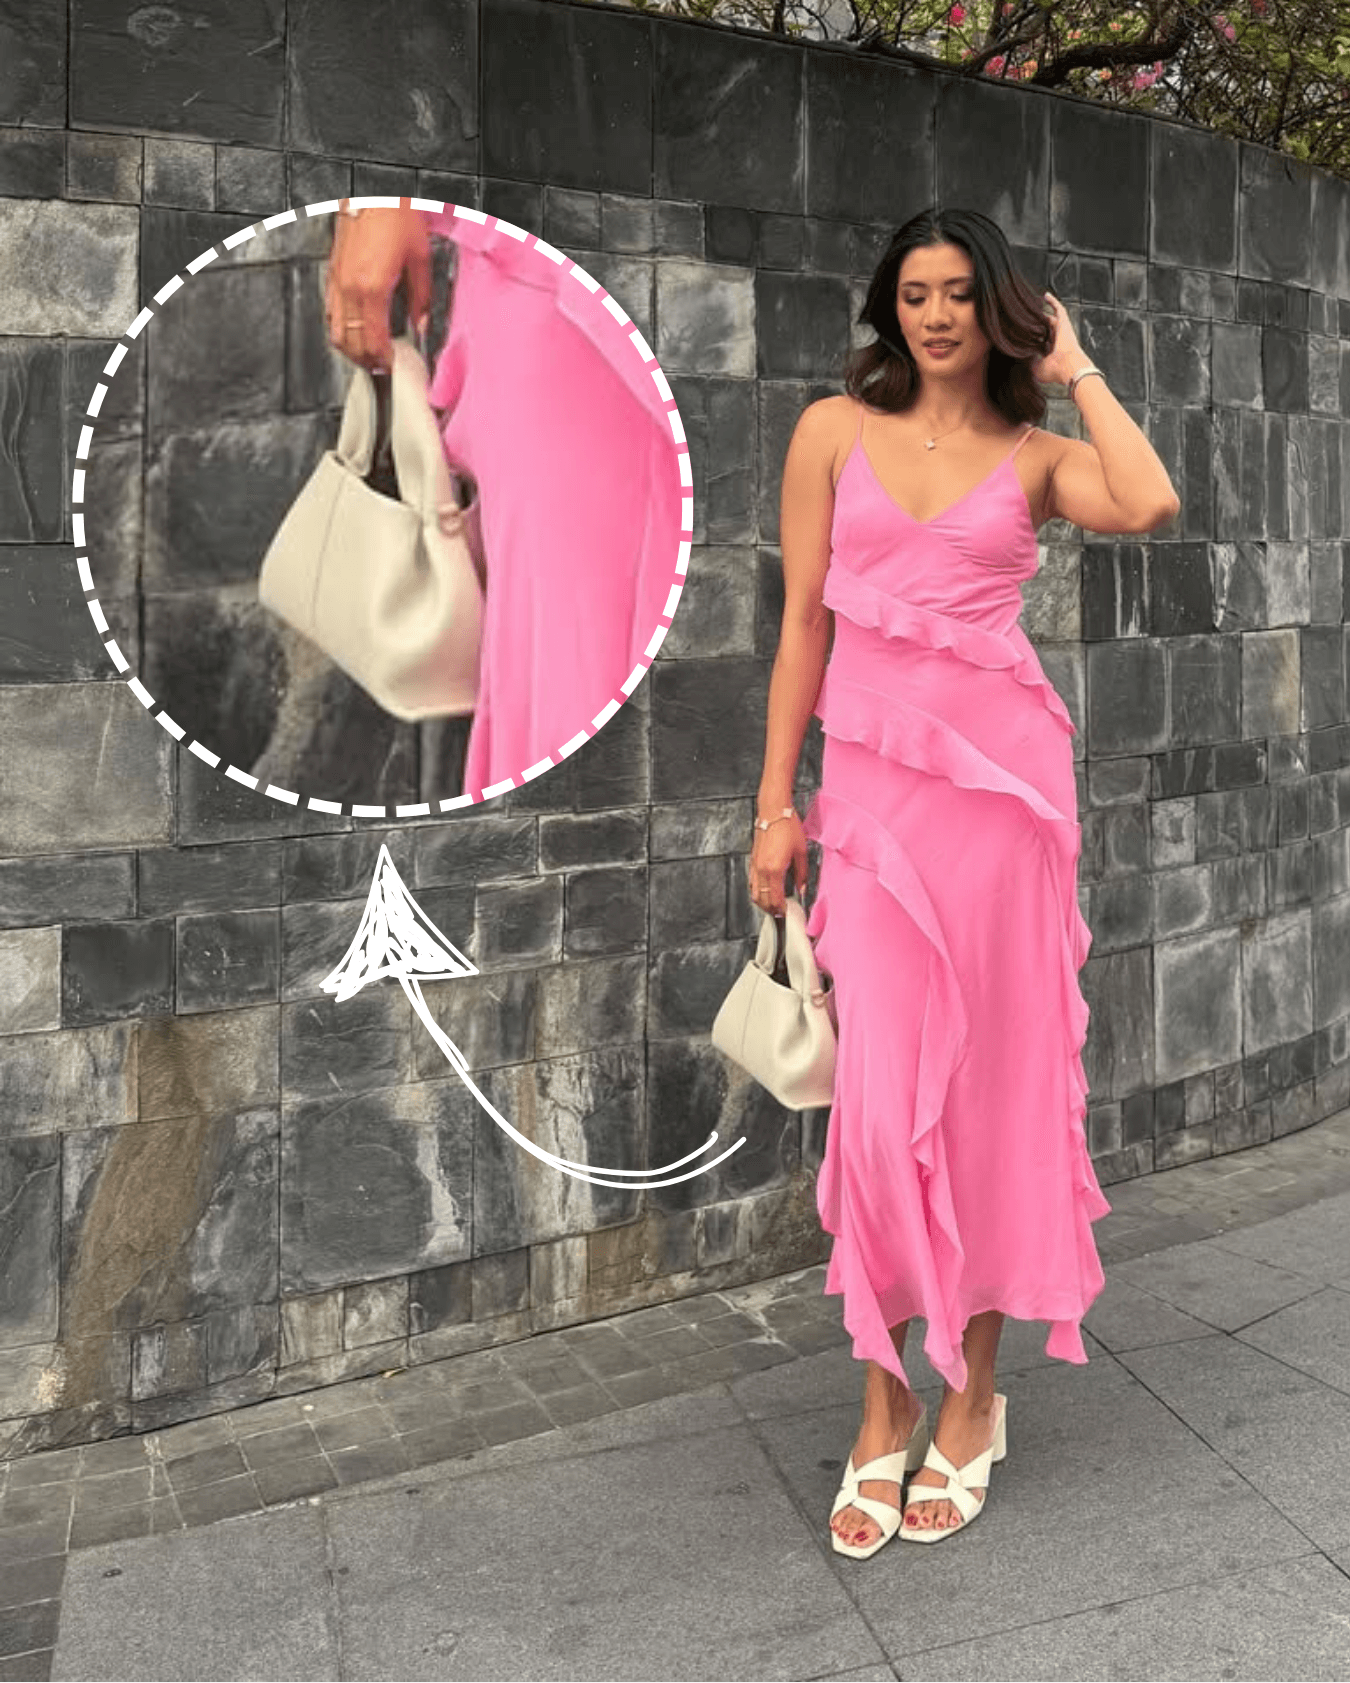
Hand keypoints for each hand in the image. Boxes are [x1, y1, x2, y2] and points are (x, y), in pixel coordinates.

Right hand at [326, 200, 431, 371]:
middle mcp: (349, 288)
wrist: (372, 189)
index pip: (373, 340)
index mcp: (372, 288)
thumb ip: (421, 297)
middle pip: (351, 342)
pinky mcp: (332, 273)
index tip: (391, 369)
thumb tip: (421, 323)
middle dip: (366, 361)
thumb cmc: (394, 215)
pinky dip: (339, 328)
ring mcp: (337, 281)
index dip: (382, 360)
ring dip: (350, 349)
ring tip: (367, 357)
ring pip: (335, 330)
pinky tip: (352, 331)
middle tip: (380, 370)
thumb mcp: (419, 258)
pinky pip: (330, 312)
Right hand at [748, 813, 807, 917]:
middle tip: (781, 914)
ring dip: (762, 902)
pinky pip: (751, 882)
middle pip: (762, 899)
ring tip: (773, 906)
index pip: (776, 898)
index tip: (787, 914)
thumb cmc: (787, 827)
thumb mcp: (801, 852)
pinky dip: (757, 891)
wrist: (773, 811)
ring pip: (754, 893)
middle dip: (771, 909)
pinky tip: (764, 891)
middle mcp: (762, 870)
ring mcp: (755, 866)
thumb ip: (802, 873)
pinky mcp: (752, 861)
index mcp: (775, 869)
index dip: (781, 909)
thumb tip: (801, 888)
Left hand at [1030, 290, 1087, 388]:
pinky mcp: (1064, 323)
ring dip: (1044, 312)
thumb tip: (1019, 355)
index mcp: (1051, 353)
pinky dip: (1053, 302)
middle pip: (1046, 329)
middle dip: (1038, 325)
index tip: (1025, 337)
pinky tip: (1045, 295)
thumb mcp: (1036, 368)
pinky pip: (1059, 309)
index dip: (1034, 340)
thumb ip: (1028, 361)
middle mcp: (1057, 341)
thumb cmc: (1055, 370)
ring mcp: (1061, 331)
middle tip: (1027, 319)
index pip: (1042, 343)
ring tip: (1033, 305)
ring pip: (1052, 318)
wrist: (1068, 366)